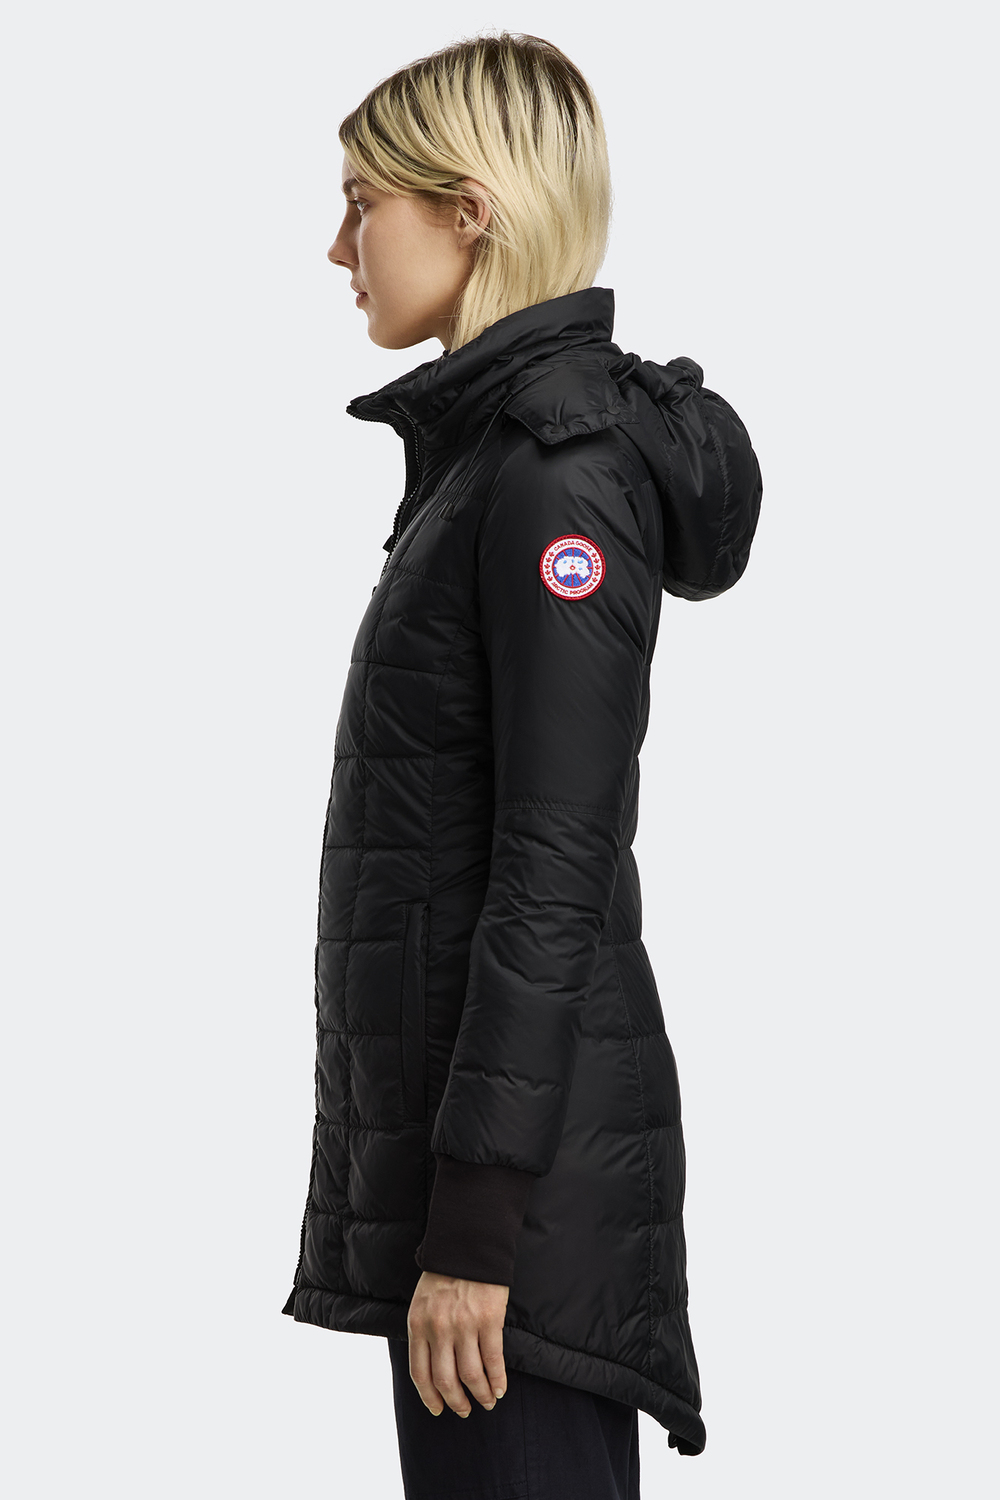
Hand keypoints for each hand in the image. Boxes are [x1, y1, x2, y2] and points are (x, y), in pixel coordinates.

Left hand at [406, 1269, 508, 1416]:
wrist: (467, 1244)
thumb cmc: (444, 1274)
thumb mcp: (422, 1303)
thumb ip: (424, 1332)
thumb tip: (432, 1369)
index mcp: (418, 1325)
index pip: (420, 1373)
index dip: (430, 1397)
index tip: (438, 1409)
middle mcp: (439, 1328)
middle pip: (445, 1380)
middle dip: (456, 1402)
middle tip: (464, 1410)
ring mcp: (464, 1325)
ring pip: (471, 1374)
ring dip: (480, 1394)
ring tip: (486, 1402)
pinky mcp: (488, 1319)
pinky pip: (493, 1359)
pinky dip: (497, 1379)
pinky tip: (500, 1388)